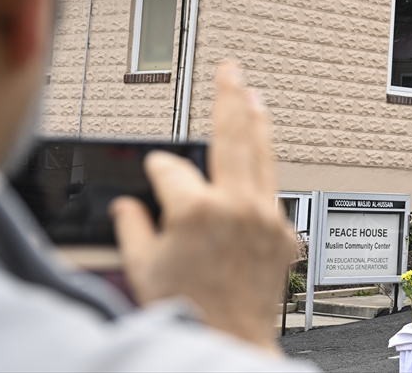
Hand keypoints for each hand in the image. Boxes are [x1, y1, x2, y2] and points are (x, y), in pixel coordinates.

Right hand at [111, 62, 295, 352]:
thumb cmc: (189, 311)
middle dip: (229, 97)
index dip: (155, 172)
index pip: (169, 168)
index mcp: (195, 209)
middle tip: (230, 70)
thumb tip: (127, 206)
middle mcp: (236, 205)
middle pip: (232, 135)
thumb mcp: (142, 269)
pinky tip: (261, 158)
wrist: (231, 341)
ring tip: (254, 95)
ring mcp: (265, 216)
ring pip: (263, 154)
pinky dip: (263, 173)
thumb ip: (132, 229)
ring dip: (257, 121)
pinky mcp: (283, 231)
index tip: (150, 176)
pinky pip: (272, 191)